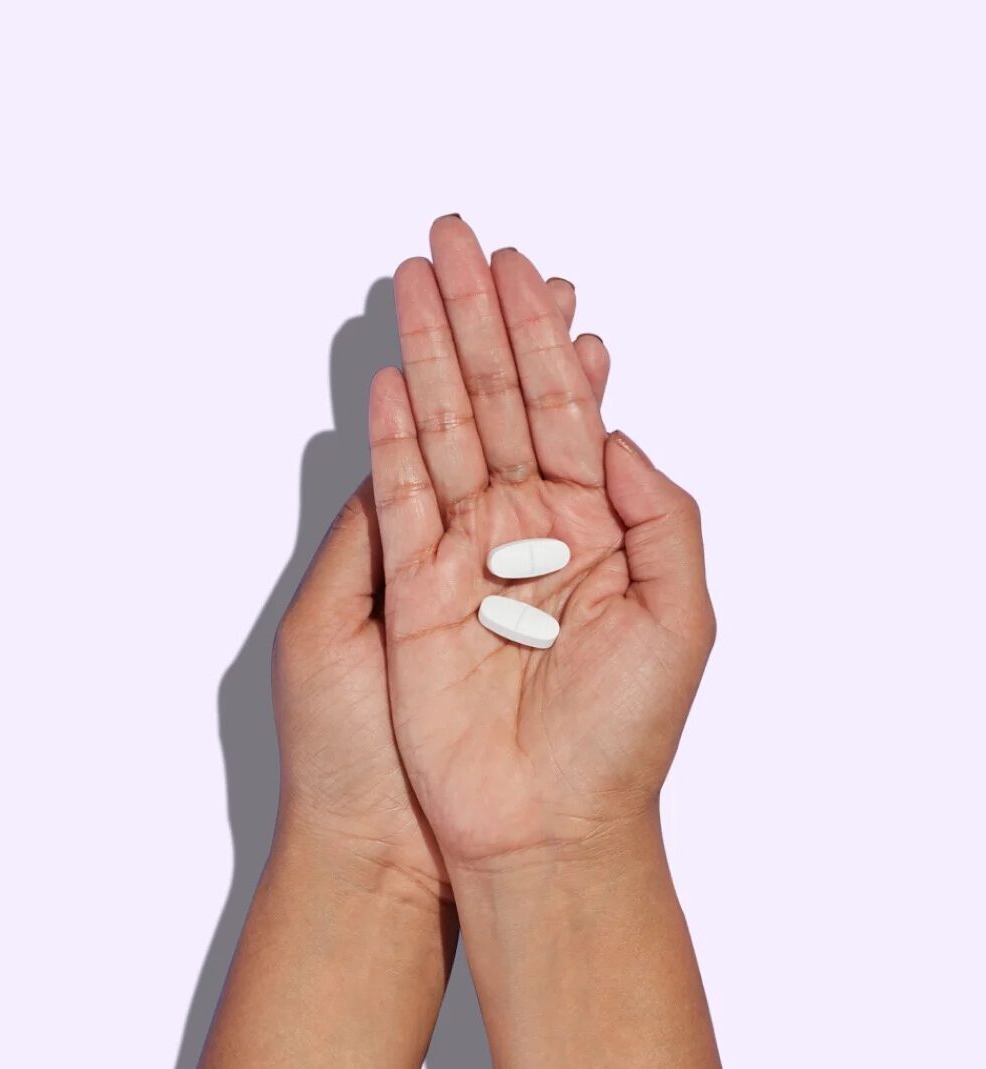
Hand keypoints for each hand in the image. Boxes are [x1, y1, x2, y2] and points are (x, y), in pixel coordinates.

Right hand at [270, 253, 608, 898]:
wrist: (552, 821)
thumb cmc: (625, 735)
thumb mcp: (683, 614)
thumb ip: (660, 511)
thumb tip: (613, 432)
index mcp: (596, 529)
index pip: (567, 408)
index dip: (546, 335)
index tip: (528, 268)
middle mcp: (530, 532)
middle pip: (501, 400)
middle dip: (478, 317)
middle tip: (458, 237)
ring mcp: (470, 559)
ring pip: (450, 432)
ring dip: (434, 353)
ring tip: (416, 277)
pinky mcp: (418, 594)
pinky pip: (403, 501)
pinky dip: (396, 439)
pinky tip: (394, 380)